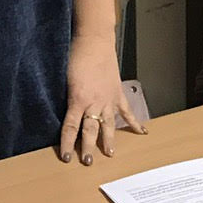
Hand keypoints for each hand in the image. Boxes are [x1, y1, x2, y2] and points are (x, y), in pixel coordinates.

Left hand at [58, 38, 148, 164]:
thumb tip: (60, 113)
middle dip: (89, 147)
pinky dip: (134, 122)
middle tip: (88, 162)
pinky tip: (142, 132)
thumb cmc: (76, 56)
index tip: (66, 157)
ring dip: (109, 140)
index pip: (70, 127)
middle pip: (90, 130)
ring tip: (110, 154)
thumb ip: (65, 97)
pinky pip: (127, 111)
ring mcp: (108, 99)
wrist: (94, 40)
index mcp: (77, 99)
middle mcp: (94, 102)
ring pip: (109, 124)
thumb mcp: (64, 79)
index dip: (67, 143)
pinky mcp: (118, 93)